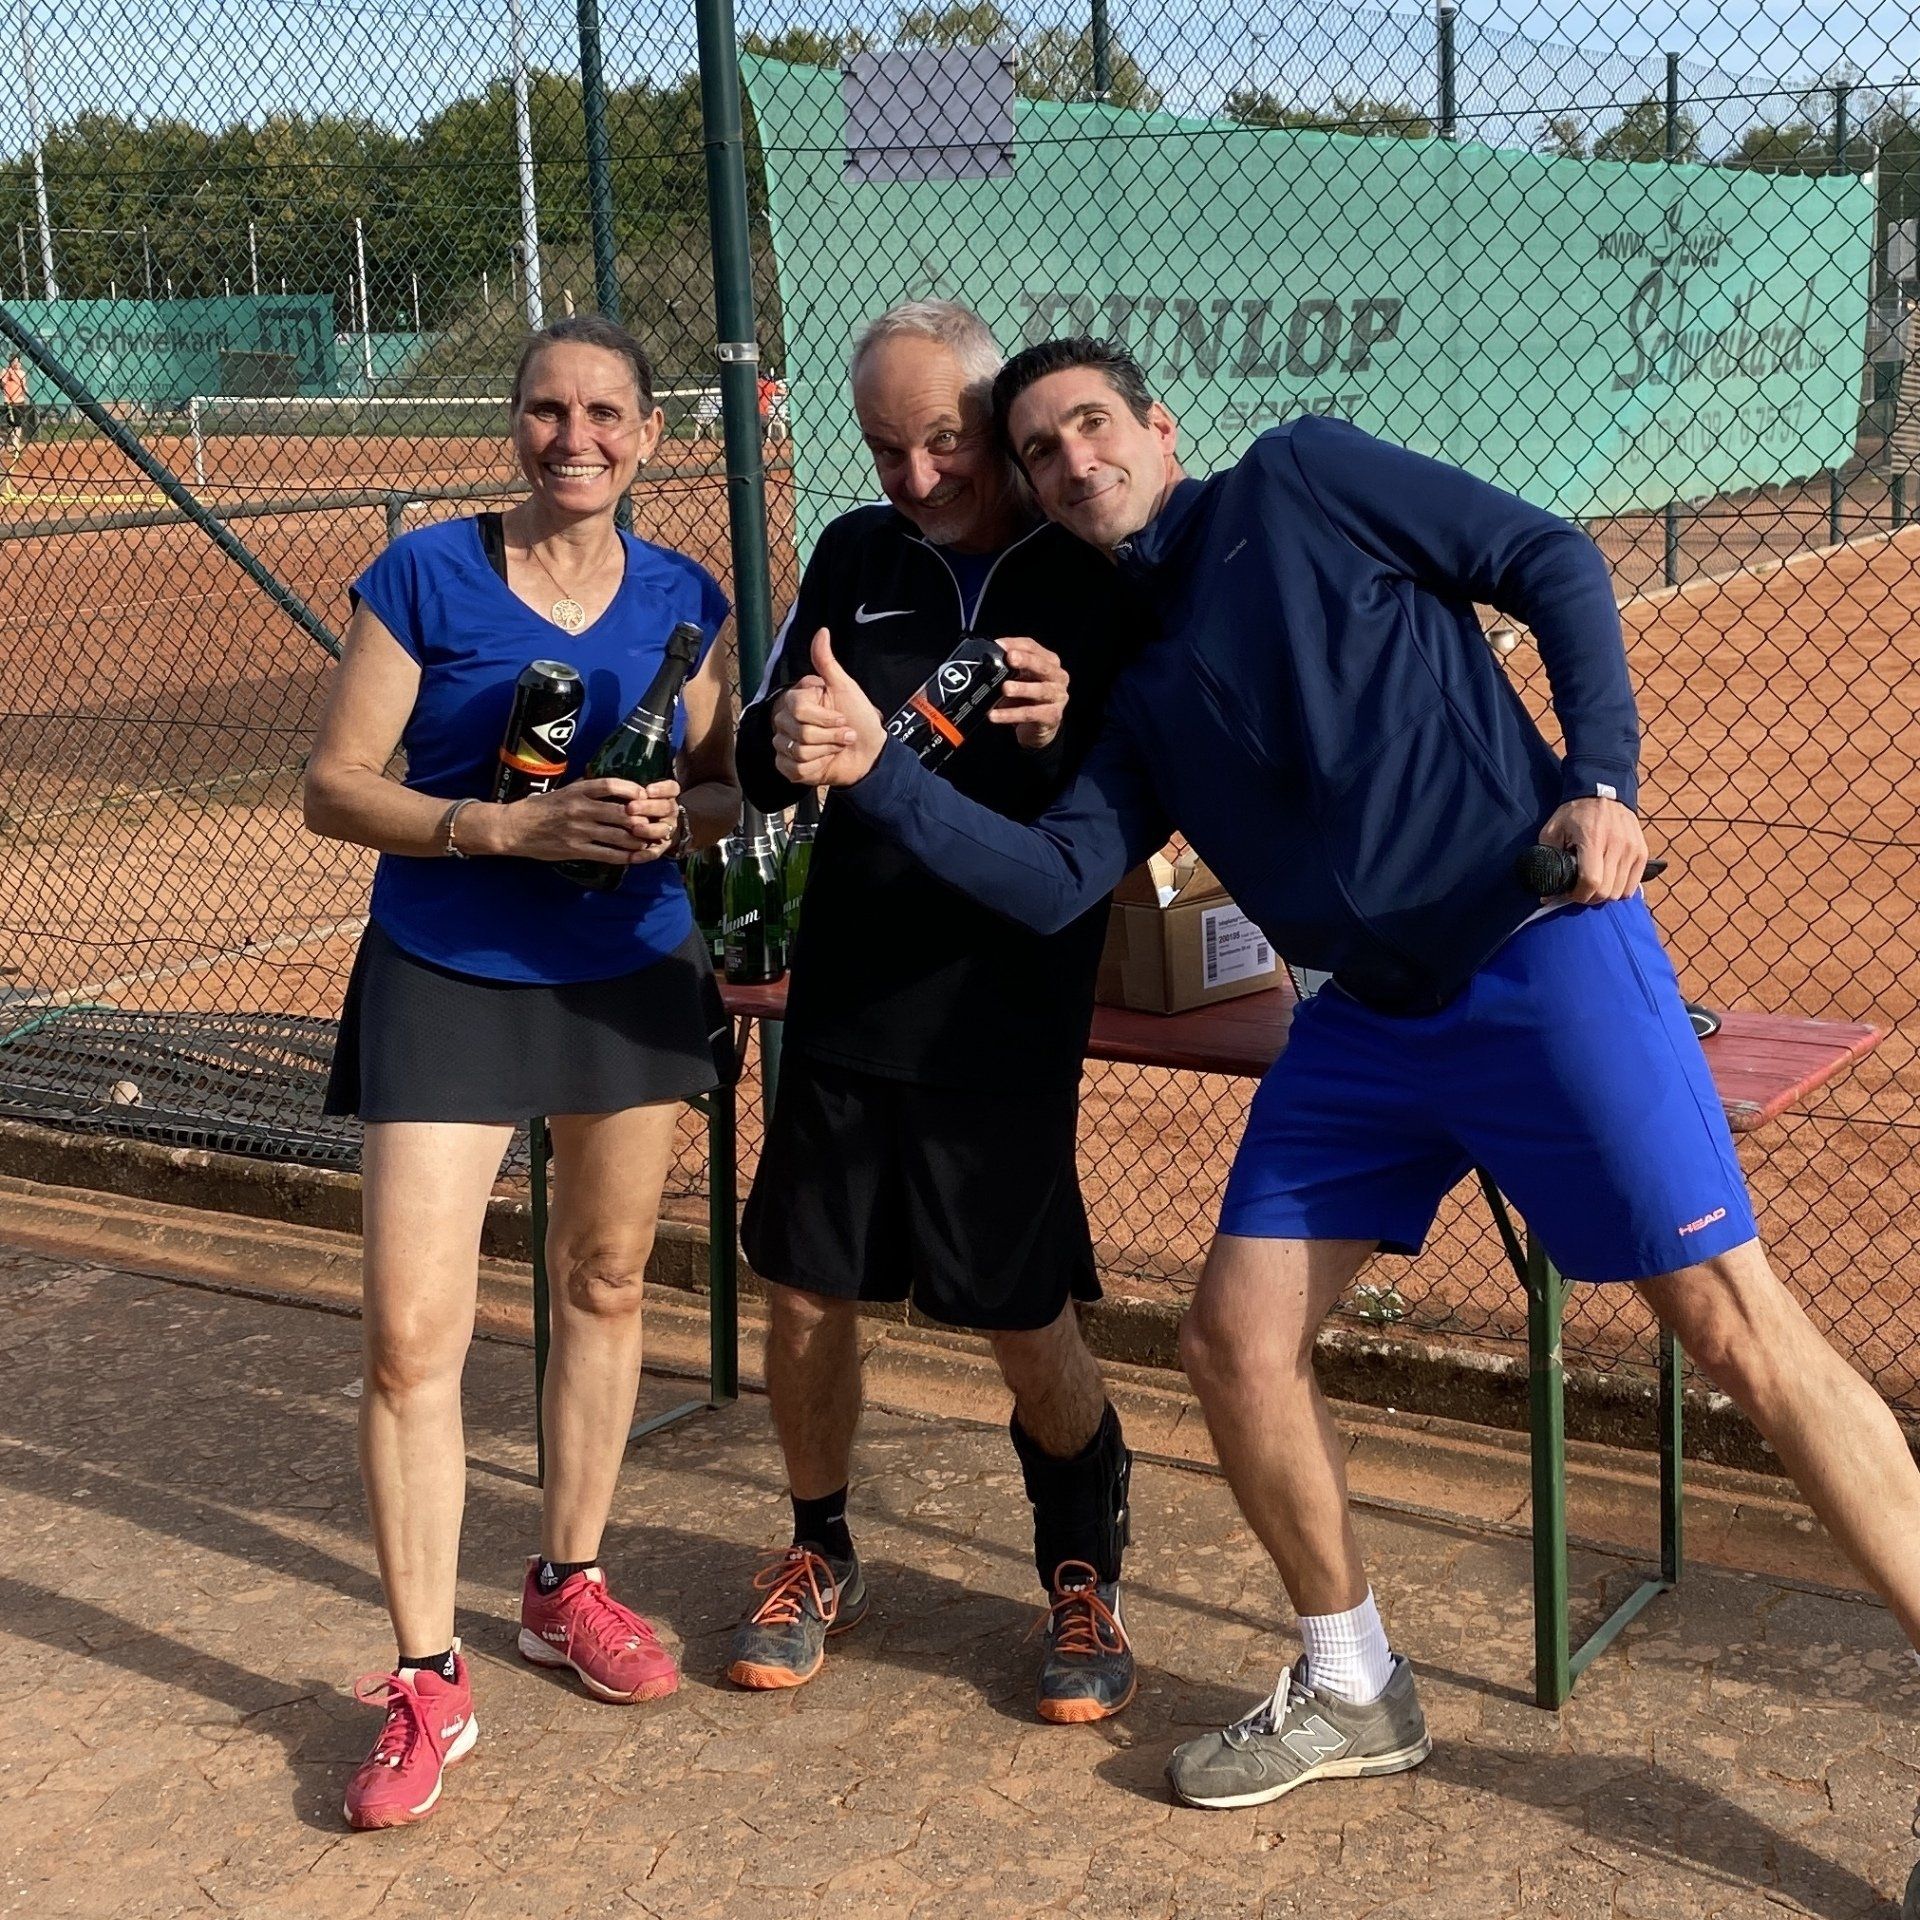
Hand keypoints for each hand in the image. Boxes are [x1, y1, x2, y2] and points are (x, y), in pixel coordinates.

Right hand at [493, 777, 679, 864]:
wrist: (514, 828)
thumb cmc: (541, 808)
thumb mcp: (565, 791)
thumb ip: (588, 789)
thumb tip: (615, 787)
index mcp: (578, 791)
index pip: (611, 785)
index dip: (633, 790)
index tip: (646, 795)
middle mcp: (580, 808)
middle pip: (621, 813)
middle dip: (644, 819)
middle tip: (658, 821)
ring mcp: (579, 831)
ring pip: (619, 835)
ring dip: (640, 839)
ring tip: (654, 840)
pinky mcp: (575, 849)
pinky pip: (607, 854)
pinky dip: (626, 856)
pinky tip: (638, 856)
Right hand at [770, 629, 884, 786]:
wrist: (869, 753)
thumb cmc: (859, 718)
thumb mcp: (846, 687)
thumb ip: (827, 663)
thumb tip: (822, 631)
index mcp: (797, 701)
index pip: (798, 709)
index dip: (824, 718)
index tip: (843, 718)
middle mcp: (786, 722)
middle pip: (799, 732)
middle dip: (829, 736)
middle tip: (845, 735)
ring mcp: (785, 745)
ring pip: (797, 752)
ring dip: (825, 752)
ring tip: (837, 747)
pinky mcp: (788, 768)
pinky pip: (792, 769)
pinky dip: (814, 768)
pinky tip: (824, 762)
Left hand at [989, 636, 1069, 749]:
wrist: (1038, 728)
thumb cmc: (1027, 698)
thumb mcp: (1019, 679)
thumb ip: (1009, 667)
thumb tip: (987, 659)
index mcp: (1049, 662)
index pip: (1032, 647)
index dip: (1015, 644)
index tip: (998, 645)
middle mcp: (1058, 677)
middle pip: (1042, 666)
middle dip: (1026, 661)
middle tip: (1010, 658)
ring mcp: (1058, 697)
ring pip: (1040, 691)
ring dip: (1021, 688)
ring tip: (1005, 688)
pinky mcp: (1052, 716)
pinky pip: (1030, 714)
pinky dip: (1011, 714)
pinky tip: (995, 715)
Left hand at [1536, 796, 1647, 902]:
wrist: (1603, 792)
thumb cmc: (1574, 813)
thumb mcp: (1552, 831)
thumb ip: (1549, 859)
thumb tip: (1548, 892)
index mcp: (1592, 839)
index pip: (1591, 881)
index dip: (1578, 895)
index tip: (1569, 893)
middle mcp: (1617, 845)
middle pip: (1607, 891)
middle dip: (1589, 897)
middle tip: (1578, 890)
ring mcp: (1632, 849)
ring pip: (1621, 891)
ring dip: (1605, 895)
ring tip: (1593, 885)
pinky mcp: (1642, 851)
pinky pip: (1633, 885)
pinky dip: (1620, 889)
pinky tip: (1608, 882)